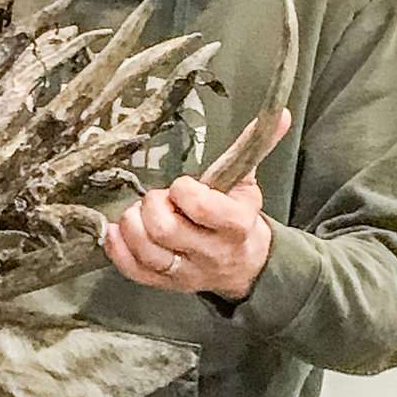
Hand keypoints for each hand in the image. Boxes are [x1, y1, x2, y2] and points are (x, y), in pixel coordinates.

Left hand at [104, 109, 290, 300]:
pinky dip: (118, 248)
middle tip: (157, 198)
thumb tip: (279, 113)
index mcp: (236, 225)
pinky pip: (134, 271)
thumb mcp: (248, 183)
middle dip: (153, 205)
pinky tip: (117, 231)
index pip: (203, 208)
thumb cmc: (238, 218)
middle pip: (166, 230)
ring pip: (147, 252)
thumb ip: (255, 147)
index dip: (184, 191)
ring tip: (139, 213)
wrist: (244, 263)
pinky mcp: (165, 283)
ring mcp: (187, 272)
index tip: (182, 185)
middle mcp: (211, 253)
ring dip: (133, 225)